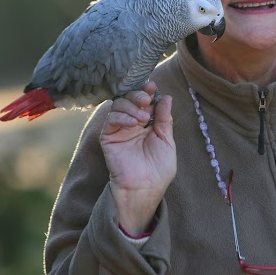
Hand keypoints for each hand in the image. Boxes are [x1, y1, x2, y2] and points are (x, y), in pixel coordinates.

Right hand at [100, 81, 175, 235]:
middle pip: (130, 99)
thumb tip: (167, 97)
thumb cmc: (159, 169)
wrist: (145, 188)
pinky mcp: (108, 137)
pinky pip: (111, 119)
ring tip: (143, 118)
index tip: (152, 86)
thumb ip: (164, 119)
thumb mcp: (167, 140)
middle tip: (146, 99)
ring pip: (119, 105)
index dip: (147, 92)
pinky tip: (133, 124)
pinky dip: (122, 116)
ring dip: (131, 106)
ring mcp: (120, 129)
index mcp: (148, 123)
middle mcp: (132, 123)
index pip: (145, 101)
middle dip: (138, 95)